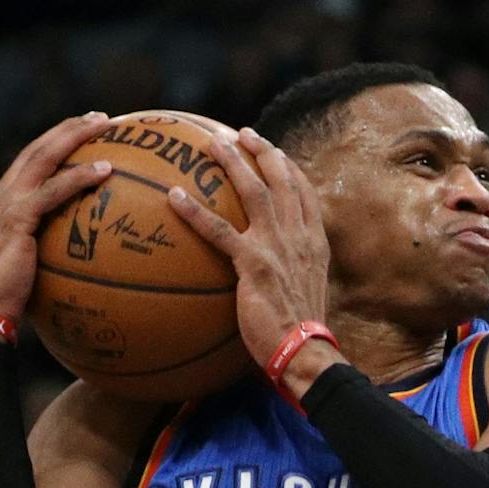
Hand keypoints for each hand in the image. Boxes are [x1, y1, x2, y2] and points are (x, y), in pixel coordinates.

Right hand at [0, 112, 117, 329]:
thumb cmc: (4, 301)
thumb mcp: (23, 266)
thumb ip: (41, 249)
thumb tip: (72, 256)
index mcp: (0, 203)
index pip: (29, 163)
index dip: (54, 143)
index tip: (80, 132)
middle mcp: (1, 196)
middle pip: (37, 149)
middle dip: (68, 128)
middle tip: (99, 118)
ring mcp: (6, 204)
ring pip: (44, 157)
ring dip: (75, 137)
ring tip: (104, 125)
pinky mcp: (17, 219)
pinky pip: (53, 190)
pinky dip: (79, 177)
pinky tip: (104, 170)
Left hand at [166, 127, 333, 391]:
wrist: (304, 352)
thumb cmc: (300, 334)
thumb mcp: (305, 296)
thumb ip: (293, 275)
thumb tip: (276, 277)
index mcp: (314, 244)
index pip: (306, 194)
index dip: (289, 169)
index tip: (274, 152)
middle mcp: (299, 237)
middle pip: (282, 180)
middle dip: (263, 151)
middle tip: (243, 134)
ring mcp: (277, 247)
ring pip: (254, 192)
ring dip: (232, 163)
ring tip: (211, 144)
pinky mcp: (254, 264)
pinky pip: (219, 230)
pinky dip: (195, 211)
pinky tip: (173, 197)